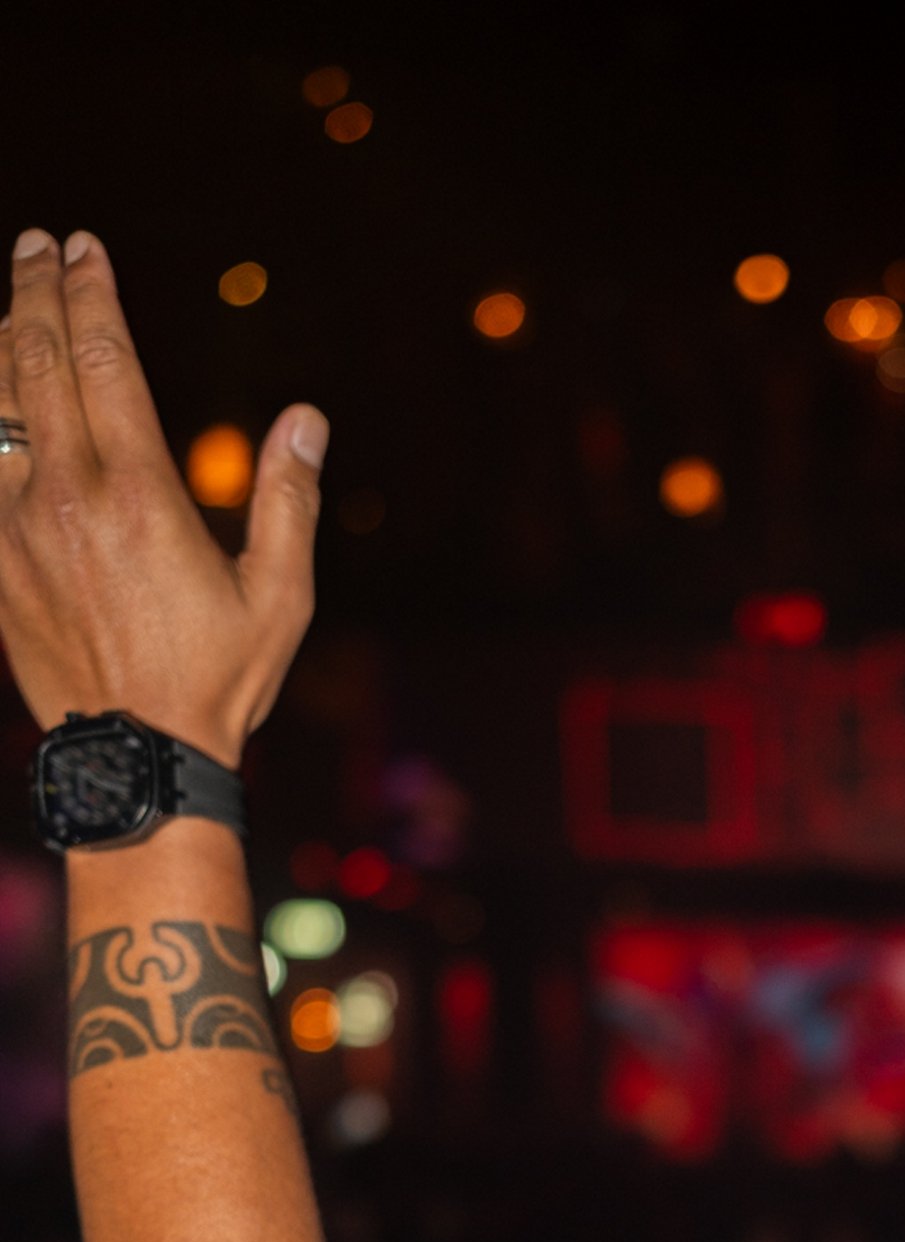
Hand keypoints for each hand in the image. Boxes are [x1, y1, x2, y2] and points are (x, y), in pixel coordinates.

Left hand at [0, 228, 327, 768]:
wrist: (136, 762)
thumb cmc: (217, 684)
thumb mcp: (278, 599)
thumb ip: (288, 502)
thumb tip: (307, 420)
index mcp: (140, 491)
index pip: (103, 357)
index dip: (91, 291)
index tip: (85, 247)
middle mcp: (67, 494)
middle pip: (34, 359)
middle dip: (34, 291)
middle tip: (39, 247)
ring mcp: (17, 527)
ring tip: (9, 303)